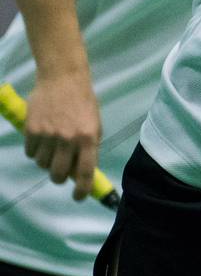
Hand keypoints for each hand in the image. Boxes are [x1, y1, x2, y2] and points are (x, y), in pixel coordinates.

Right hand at [24, 73, 101, 200]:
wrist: (63, 79)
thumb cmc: (83, 102)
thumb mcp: (94, 125)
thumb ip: (89, 148)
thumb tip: (79, 172)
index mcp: (88, 138)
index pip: (85, 172)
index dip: (81, 189)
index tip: (78, 197)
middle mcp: (68, 139)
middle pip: (57, 175)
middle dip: (59, 178)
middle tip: (60, 172)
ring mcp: (48, 135)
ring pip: (42, 165)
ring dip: (47, 162)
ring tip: (52, 148)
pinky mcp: (32, 130)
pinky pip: (30, 153)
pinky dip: (35, 151)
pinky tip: (41, 139)